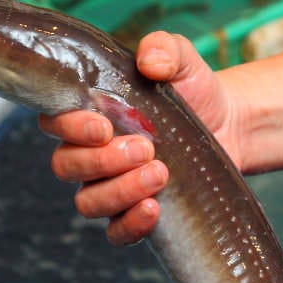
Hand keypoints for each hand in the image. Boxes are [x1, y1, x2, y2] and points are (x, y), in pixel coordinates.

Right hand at [39, 31, 240, 244]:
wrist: (229, 125)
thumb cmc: (193, 91)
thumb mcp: (182, 61)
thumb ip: (163, 48)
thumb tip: (149, 60)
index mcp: (88, 115)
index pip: (54, 124)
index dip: (70, 129)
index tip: (104, 125)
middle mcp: (90, 155)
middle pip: (66, 167)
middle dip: (102, 161)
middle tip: (145, 149)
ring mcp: (109, 188)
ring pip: (88, 203)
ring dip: (119, 191)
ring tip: (160, 173)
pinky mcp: (134, 215)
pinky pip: (115, 233)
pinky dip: (130, 224)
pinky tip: (154, 208)